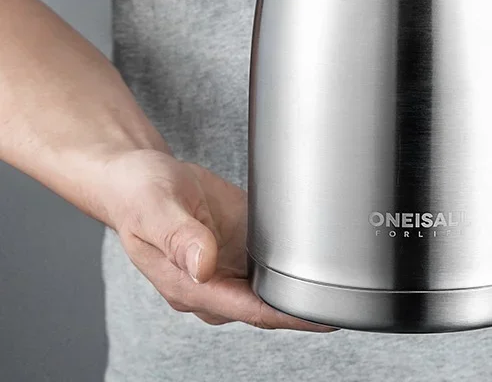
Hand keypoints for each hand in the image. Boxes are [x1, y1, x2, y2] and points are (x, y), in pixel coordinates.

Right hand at [103, 149, 335, 331]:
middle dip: (305, 305)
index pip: (249, 311)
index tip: (325, 317)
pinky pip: (266, 264)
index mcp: (188, 285)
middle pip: (267, 306)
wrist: (139, 178)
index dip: (289, 316)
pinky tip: (315, 255)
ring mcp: (225, 267)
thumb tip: (204, 265)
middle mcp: (211, 284)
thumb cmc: (138, 194)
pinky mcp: (236, 248)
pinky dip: (290, 263)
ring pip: (270, 288)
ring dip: (301, 287)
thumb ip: (179, 237)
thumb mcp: (155, 207)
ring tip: (342, 280)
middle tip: (348, 296)